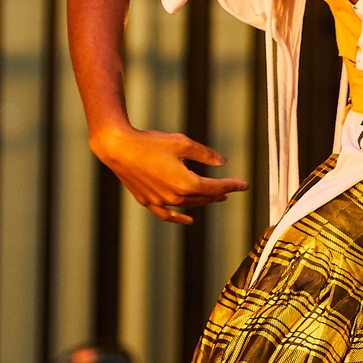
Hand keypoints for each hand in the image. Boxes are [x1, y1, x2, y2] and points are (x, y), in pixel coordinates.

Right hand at [90, 125, 246, 224]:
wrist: (118, 148)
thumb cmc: (150, 143)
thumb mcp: (183, 143)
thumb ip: (205, 154)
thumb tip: (222, 163)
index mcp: (186, 183)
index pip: (216, 188)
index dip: (232, 185)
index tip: (244, 185)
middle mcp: (175, 197)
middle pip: (204, 198)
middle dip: (219, 193)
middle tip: (230, 189)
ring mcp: (160, 201)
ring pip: (188, 206)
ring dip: (203, 202)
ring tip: (214, 197)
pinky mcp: (148, 201)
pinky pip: (167, 215)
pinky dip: (179, 218)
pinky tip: (188, 219)